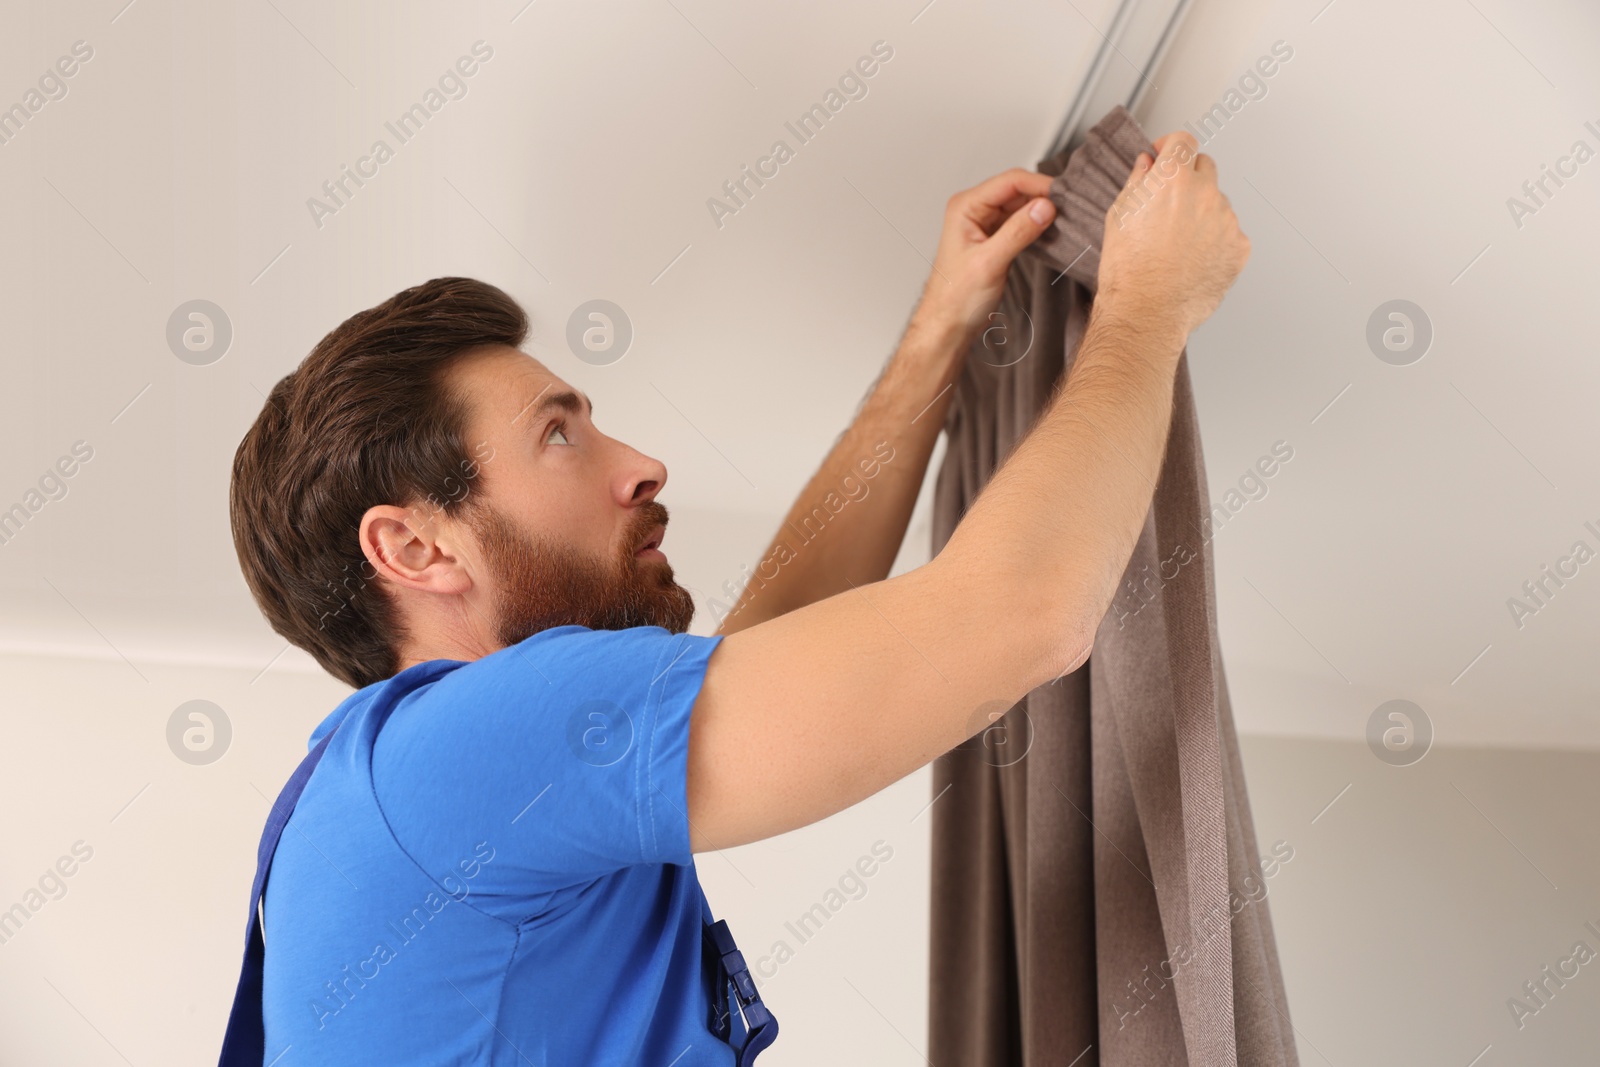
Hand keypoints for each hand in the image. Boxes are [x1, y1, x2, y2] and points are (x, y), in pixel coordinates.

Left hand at [910, 168, 1058, 342]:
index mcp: (965, 207)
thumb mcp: (989, 263)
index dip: (1039, 186)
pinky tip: (1051, 233)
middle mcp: (974, 210)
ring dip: (1042, 212)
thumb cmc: (956, 299)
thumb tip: (1045, 206)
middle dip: (1044, 198)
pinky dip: (1037, 226)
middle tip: (1070, 211)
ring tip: (1064, 222)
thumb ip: (1017, 232)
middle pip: (1018, 190)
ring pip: (1022, 206)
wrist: (948, 326)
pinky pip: (1021, 223)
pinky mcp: (995, 239)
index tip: (1064, 197)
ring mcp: (985, 224)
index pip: (1010, 181)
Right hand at [1096, 130, 1250, 344]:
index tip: (1165, 155)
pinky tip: (1193, 259)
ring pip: (1217, 203)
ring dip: (1202, 212)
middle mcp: (1205, 193)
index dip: (1171, 147)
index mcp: (1173, 179)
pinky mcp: (1239, 246)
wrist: (1147, 312)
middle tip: (1169, 205)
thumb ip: (1138, 181)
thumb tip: (1148, 164)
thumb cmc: (1128, 270)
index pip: (1182, 142)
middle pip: (1205, 167)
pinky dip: (1215, 240)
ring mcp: (1226, 220)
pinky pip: (1229, 233)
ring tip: (1178, 243)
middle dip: (1188, 178)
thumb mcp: (1119, 216)